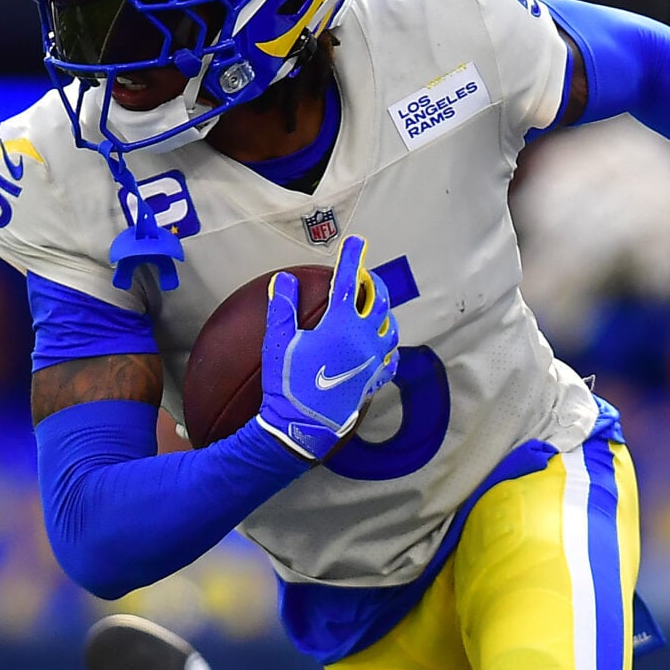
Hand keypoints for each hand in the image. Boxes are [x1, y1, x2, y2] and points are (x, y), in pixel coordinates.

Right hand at [256, 233, 398, 459]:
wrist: (303, 428)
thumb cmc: (288, 385)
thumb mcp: (278, 343)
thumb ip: (282, 308)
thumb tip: (283, 280)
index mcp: (342, 325)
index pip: (350, 282)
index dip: (352, 258)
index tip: (356, 241)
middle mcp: (365, 339)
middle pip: (379, 301)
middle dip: (374, 283)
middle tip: (365, 276)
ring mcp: (374, 361)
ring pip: (390, 328)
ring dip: (384, 312)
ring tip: (375, 307)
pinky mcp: (374, 381)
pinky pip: (390, 359)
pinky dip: (388, 346)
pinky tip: (382, 347)